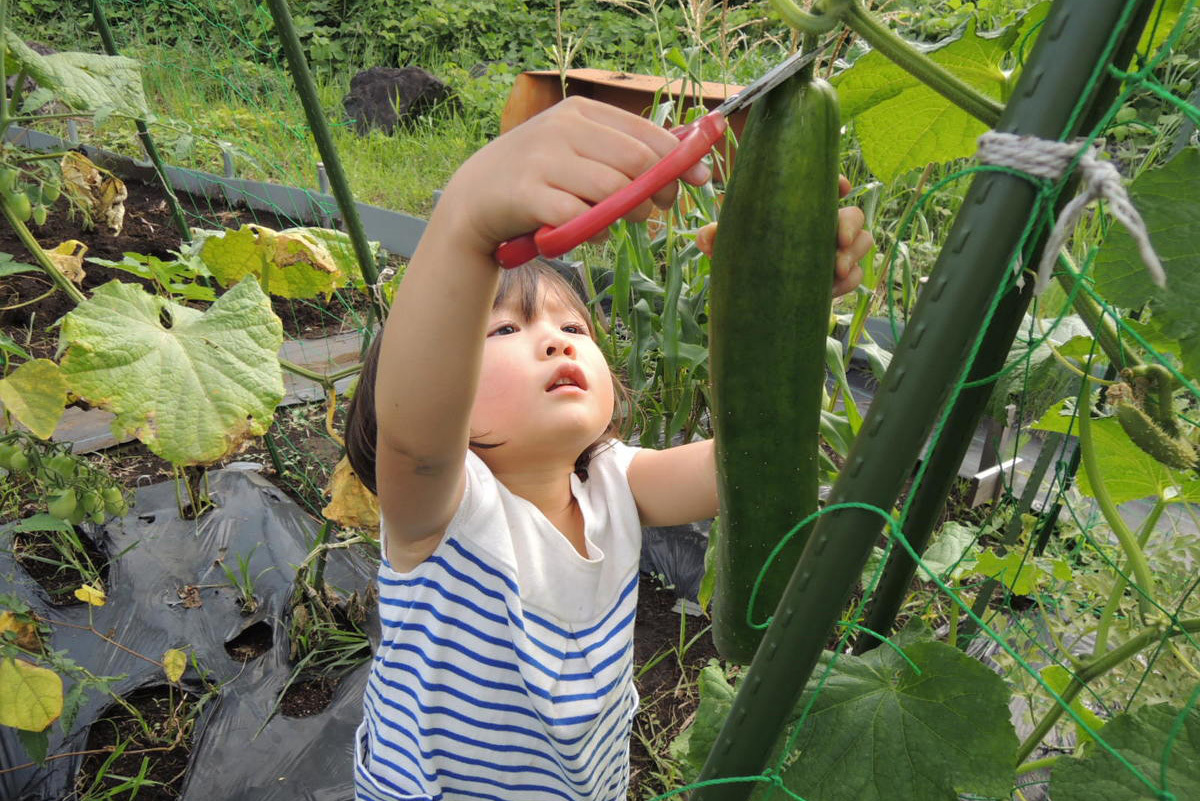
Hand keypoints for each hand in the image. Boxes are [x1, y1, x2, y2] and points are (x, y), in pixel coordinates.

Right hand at [436, 96, 711, 258]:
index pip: (647, 132)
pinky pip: (578, 216)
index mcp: (581, 112)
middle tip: (656, 209)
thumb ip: (621, 151)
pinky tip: (592, 233)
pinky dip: (594, 230)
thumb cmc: (539, 179)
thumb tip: (686, 157)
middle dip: (658, 189)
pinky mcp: (527, 195)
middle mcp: (562, 128)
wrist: (475, 199)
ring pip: (612, 189)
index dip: (680, 159)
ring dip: (629, 212)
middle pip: (636, 161)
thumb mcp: (577, 151)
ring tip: (625, 221)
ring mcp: (542, 160)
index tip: (700, 180)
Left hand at [695, 176, 873, 297]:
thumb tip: (707, 235)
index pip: (826, 186)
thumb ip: (718, 237)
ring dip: (853, 256)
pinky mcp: (839, 278)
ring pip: (863, 243)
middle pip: (854, 214)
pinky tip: (830, 290)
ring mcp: (835, 251)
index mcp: (801, 208)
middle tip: (840, 241)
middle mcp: (823, 225)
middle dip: (851, 226)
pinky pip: (857, 276)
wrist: (753, 300)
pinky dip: (847, 283)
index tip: (842, 187)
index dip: (838, 182)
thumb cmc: (744, 259)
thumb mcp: (730, 246)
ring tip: (836, 270)